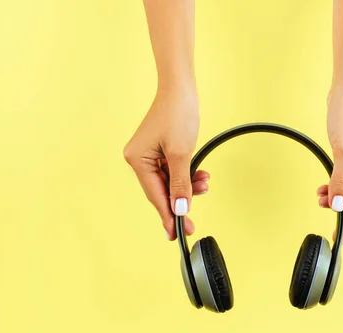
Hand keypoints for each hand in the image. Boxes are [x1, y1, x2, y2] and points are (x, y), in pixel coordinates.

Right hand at [123, 86, 207, 240]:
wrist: (182, 88)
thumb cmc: (178, 114)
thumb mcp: (181, 153)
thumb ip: (180, 184)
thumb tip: (179, 210)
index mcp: (137, 160)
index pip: (155, 195)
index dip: (167, 215)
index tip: (176, 233)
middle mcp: (140, 159)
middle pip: (162, 191)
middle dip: (181, 201)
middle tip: (191, 224)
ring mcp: (151, 155)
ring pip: (171, 182)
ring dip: (188, 187)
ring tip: (205, 185)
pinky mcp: (162, 150)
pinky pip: (174, 171)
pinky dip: (188, 176)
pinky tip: (201, 177)